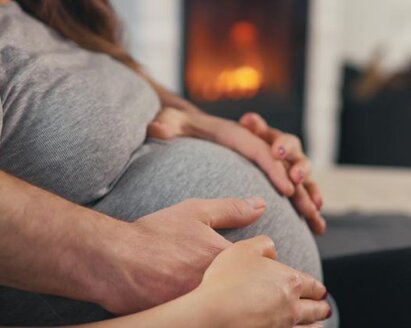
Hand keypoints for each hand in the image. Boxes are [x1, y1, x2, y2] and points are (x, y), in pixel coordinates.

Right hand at [92, 197, 265, 314]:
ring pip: (229, 304)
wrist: (115, 260)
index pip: (259, 264)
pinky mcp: (188, 320)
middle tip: (215, 273)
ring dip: (224, 297)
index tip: (242, 260)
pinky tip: (188, 296)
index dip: (252, 261)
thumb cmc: (154, 234)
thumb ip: (231, 209)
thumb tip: (261, 205)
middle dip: (239, 281)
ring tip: (198, 283)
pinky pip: (209, 317)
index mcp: (228, 258)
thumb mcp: (195, 212)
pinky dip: (207, 310)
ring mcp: (203, 306)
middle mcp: (220, 285)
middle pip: (245, 288)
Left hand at [148, 107, 324, 233]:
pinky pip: (295, 185)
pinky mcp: (268, 170)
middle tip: (300, 192)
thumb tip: (156, 129)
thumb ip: (166, 125)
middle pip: (289, 152)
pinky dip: (307, 200)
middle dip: (299, 170)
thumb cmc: (182, 125)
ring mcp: (265, 155)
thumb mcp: (171, 122)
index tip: (287, 187)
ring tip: (316, 213)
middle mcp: (257, 141)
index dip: (276, 166)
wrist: (189, 125)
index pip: (261, 148)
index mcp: (238, 133)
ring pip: (297, 170)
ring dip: (309, 189)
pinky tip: (316, 223)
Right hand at [196, 236, 330, 327]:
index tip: (320, 289)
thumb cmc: (227, 279)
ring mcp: (284, 326)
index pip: (311, 284)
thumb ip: (263, 243)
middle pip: (315, 308)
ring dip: (315, 325)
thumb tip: (273, 249)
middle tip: (325, 307)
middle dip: (321, 306)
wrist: (214, 313)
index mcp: (289, 281)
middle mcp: (292, 305)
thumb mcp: (244, 248)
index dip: (316, 286)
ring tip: (317, 325)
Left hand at [239, 112, 325, 234]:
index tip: (275, 153)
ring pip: (309, 185)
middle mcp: (294, 160)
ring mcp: (298, 177)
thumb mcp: (251, 134)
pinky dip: (314, 216)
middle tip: (294, 178)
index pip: (286, 142)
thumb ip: (253, 128)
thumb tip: (249, 118)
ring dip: (312, 195)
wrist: (256, 159)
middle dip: (300, 171)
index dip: (283, 147)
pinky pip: (309, 205)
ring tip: (313, 208)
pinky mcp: (299, 194)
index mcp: (282, 143)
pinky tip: (319, 228)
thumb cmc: (250, 145)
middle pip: (302, 163)